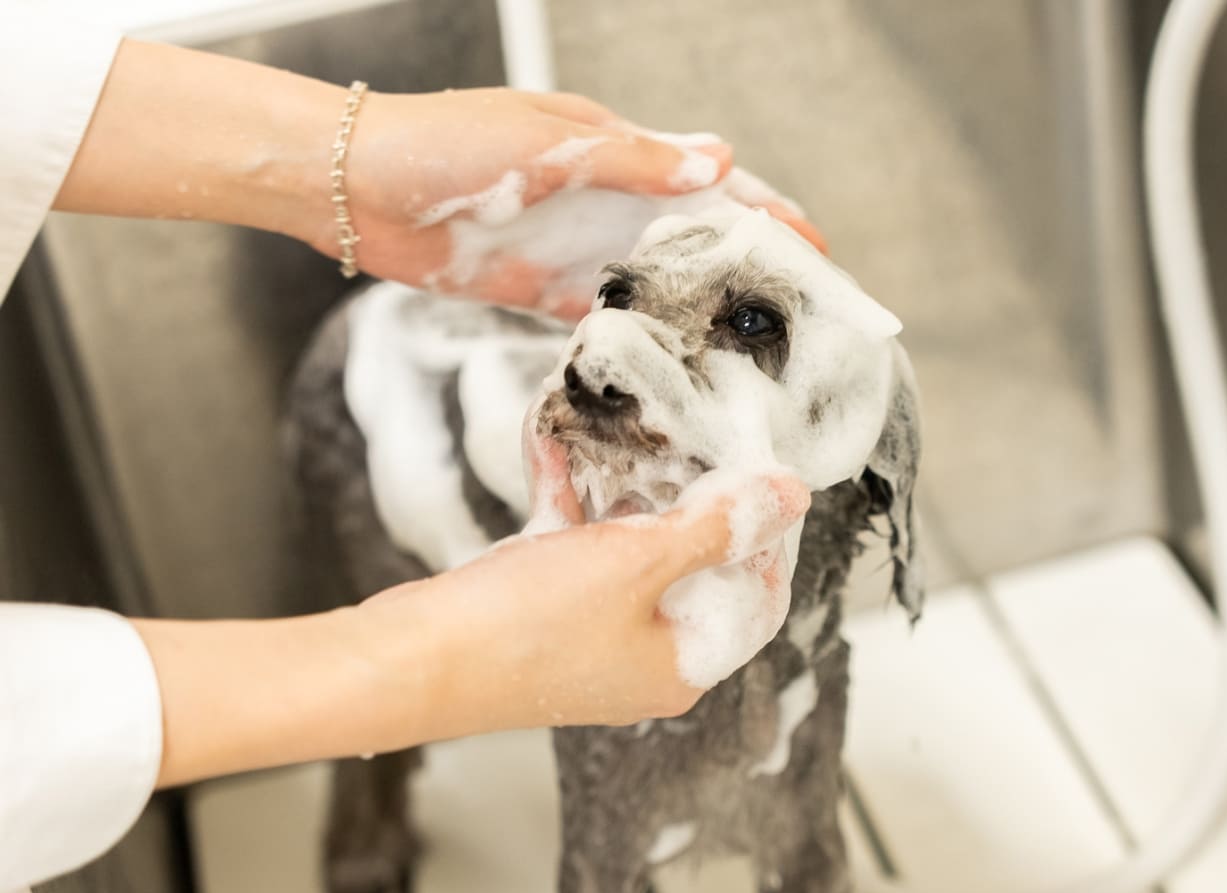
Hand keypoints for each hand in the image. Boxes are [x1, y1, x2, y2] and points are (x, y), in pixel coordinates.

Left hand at [53, 41, 823, 318]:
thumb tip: (718, 164)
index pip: (706, 180)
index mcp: (611, 148)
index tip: (812, 244)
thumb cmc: (439, 144)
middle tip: (791, 308)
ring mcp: (571, 243)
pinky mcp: (536, 284)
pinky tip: (661, 354)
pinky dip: (630, 330)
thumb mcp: (546, 142)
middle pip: (690, 234)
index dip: (763, 210)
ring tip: (742, 341)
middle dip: (742, 265)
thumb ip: (632, 161)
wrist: (353, 186)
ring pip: (651, 277)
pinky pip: (596, 310)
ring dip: (694, 304)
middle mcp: (599, 197)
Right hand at [356, 437, 809, 732]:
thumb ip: (716, 528)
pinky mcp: (544, 616)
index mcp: (683, 663)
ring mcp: (591, 638)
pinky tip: (550, 443)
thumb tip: (791, 497)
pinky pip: (574, 551)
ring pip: (630, 553)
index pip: (756, 596)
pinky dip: (568, 503)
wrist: (412, 661)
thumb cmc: (526, 626)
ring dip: (623, 492)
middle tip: (692, 435)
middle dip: (688, 497)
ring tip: (625, 431)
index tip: (755, 468)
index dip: (764, 531)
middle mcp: (644, 658)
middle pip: (693, 568)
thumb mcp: (637, 562)